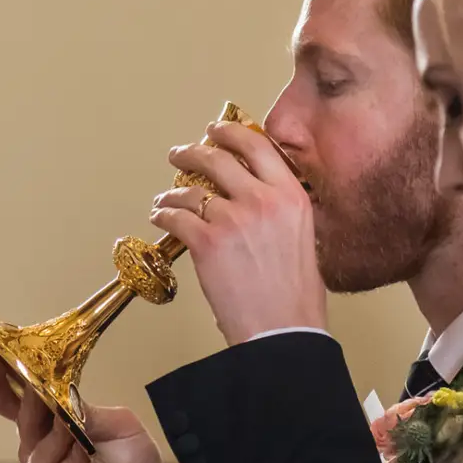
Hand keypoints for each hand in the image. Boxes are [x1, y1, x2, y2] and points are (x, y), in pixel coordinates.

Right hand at [0, 360, 178, 462]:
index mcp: (51, 424)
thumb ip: (89, 411)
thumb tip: (62, 397)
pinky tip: (85, 461)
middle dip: (31, 402)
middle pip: (21, 417)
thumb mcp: (121, 426)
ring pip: (34, 446)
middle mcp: (39, 447)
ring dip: (59, 438)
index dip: (0, 381)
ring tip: (84, 439)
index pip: (15, 400)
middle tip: (41, 390)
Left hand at [152, 120, 327, 346]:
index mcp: (292, 196)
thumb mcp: (302, 237)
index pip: (258, 146)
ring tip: (164, 198)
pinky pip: (175, 217)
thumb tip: (252, 193)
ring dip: (172, 193)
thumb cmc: (295, 296)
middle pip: (218, 158)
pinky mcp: (207, 242)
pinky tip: (161, 218)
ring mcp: (233, 219)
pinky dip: (163, 215)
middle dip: (192, 153)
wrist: (282, 331)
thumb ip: (279, 209)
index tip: (216, 131)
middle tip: (180, 154)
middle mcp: (263, 199)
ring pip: (191, 190)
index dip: (231, 133)